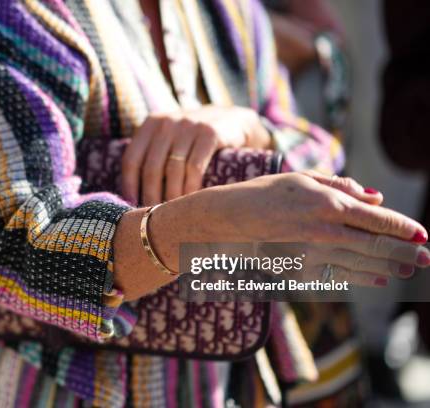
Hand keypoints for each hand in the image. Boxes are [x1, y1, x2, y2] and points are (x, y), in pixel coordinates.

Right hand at [114, 173, 428, 299]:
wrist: (223, 222)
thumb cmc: (260, 193)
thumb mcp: (299, 179)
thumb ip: (339, 186)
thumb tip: (373, 197)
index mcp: (326, 203)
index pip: (376, 218)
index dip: (402, 228)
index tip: (422, 235)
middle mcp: (324, 231)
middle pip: (375, 245)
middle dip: (405, 253)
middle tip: (426, 259)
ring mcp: (312, 254)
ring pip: (361, 263)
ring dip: (390, 267)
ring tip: (409, 270)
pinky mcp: (300, 270)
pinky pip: (339, 275)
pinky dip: (362, 277)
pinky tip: (379, 278)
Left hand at [121, 106, 270, 205]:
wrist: (236, 121)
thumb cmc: (195, 139)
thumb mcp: (171, 138)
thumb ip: (153, 155)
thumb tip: (131, 195)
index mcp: (151, 123)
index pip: (131, 158)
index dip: (129, 185)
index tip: (130, 206)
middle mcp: (167, 122)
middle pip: (151, 167)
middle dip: (151, 196)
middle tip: (154, 218)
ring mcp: (188, 126)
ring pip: (172, 170)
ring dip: (171, 196)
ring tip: (172, 214)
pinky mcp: (209, 133)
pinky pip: (194, 167)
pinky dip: (190, 188)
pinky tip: (190, 202)